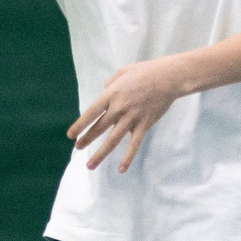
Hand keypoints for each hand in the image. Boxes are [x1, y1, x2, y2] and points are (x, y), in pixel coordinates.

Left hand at [69, 58, 189, 171]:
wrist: (169, 77)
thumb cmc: (146, 72)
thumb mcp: (123, 72)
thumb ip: (111, 84)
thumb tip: (104, 92)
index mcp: (112, 94)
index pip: (91, 113)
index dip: (80, 125)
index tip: (70, 135)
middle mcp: (120, 107)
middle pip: (99, 128)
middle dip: (86, 139)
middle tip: (77, 148)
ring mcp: (132, 118)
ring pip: (113, 140)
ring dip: (100, 154)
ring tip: (90, 165)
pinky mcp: (144, 124)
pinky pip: (134, 144)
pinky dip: (128, 157)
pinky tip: (121, 169)